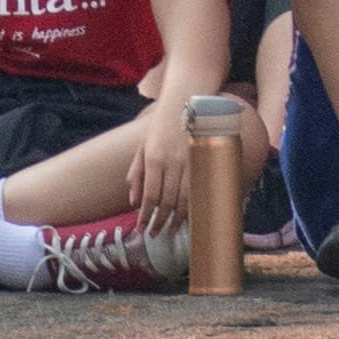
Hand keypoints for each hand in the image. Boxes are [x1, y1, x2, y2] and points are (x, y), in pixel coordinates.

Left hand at [128, 81, 198, 219]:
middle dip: (160, 222)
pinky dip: (194, 207)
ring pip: (186, 199)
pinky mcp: (205, 162)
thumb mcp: (141, 149)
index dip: (146, 216)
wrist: (185, 104)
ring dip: (178, 219)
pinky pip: (200, 190)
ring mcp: (191, 162)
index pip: (150, 195)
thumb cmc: (159, 129)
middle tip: (155, 234)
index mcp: (154, 159)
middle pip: (167, 201)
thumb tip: (134, 203)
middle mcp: (173, 162)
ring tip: (171, 230)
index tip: (142, 229)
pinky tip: (189, 217)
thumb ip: (136, 175)